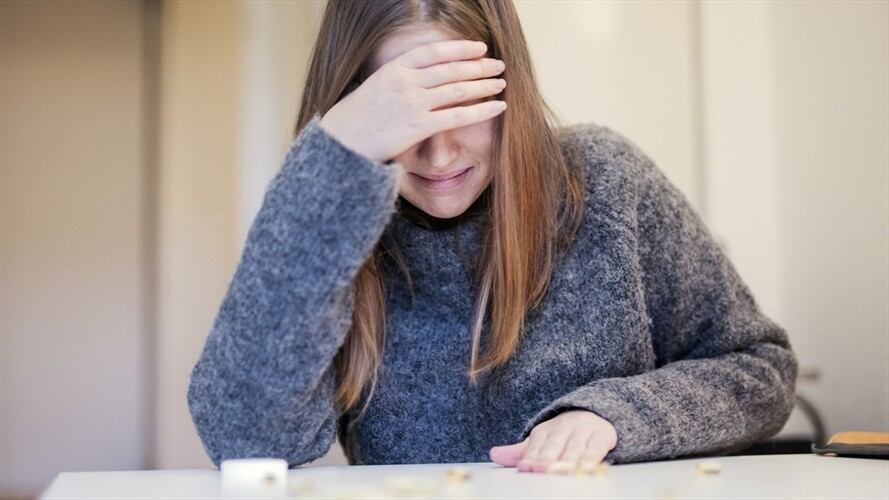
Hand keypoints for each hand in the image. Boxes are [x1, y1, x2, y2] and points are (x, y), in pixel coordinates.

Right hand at [319, 39, 506, 162]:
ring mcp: (413, 103)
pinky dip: (482, 109)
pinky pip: (458, 116)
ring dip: (484, 84)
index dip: (460, 48)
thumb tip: (421, 77)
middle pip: (451, 68)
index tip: (479, 48)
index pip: (434, 52)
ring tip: (501, 83)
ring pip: (458, 89)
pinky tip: (498, 106)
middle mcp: (406, 82)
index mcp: (394, 69)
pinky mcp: (419, 126)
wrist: (341, 143)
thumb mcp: (374, 86)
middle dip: (479, 65)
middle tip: (498, 65)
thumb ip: (398, 79)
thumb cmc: (355, 119)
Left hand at [489, 410, 617, 472]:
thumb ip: (520, 451)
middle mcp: (563, 428)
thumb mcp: (541, 441)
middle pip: (553, 445)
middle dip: (546, 458)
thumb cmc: (564, 434)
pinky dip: (591, 459)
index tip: (524, 467)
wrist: (596, 412)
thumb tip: (494, 454)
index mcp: (545, 430)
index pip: (536, 444)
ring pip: (574, 448)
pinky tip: (586, 468)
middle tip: (539, 470)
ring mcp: (583, 431)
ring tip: (560, 471)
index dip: (530, 456)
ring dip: (567, 460)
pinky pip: (596, 449)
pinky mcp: (601, 436)